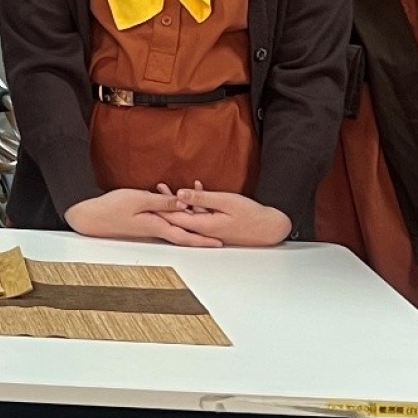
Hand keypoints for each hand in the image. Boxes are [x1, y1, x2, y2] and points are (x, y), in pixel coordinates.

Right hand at [65, 188, 223, 247]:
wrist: (90, 218)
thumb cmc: (110, 209)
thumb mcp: (138, 200)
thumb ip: (161, 202)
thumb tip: (183, 203)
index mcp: (157, 225)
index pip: (186, 234)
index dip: (204, 239)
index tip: (219, 242)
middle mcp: (155, 229)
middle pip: (184, 234)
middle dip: (202, 237)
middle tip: (219, 240)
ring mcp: (148, 227)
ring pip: (175, 227)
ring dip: (189, 226)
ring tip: (204, 222)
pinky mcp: (142, 223)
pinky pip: (165, 221)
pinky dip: (175, 217)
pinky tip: (177, 210)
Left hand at [159, 186, 292, 246]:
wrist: (271, 227)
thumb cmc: (252, 215)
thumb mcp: (225, 201)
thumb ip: (202, 198)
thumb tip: (180, 193)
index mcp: (203, 225)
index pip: (174, 217)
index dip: (160, 207)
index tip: (146, 199)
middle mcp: (204, 230)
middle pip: (178, 216)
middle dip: (164, 204)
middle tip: (150, 192)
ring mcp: (211, 229)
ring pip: (189, 214)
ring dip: (178, 201)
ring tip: (164, 188)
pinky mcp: (217, 226)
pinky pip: (201, 214)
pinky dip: (195, 202)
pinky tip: (194, 188)